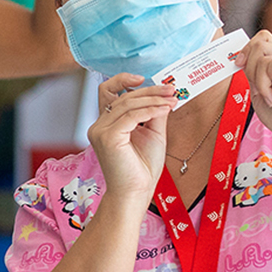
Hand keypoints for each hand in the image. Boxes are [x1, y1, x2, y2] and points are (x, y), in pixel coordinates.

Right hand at [87, 73, 176, 206]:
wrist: (135, 193)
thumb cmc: (142, 169)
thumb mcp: (152, 134)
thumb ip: (153, 114)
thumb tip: (164, 95)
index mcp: (106, 123)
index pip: (107, 92)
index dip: (122, 80)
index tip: (144, 78)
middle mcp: (99, 125)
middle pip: (123, 96)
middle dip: (149, 90)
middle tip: (171, 89)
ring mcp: (100, 130)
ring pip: (127, 103)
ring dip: (153, 99)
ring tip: (173, 99)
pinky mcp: (107, 137)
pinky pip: (131, 116)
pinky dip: (150, 110)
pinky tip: (165, 109)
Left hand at [236, 31, 271, 150]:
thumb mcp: (258, 90)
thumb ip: (251, 73)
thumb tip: (239, 58)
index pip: (261, 38)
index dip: (246, 49)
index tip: (240, 67)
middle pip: (259, 41)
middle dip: (249, 65)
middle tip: (258, 88)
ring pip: (263, 50)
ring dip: (259, 77)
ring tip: (269, 95)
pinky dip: (269, 79)